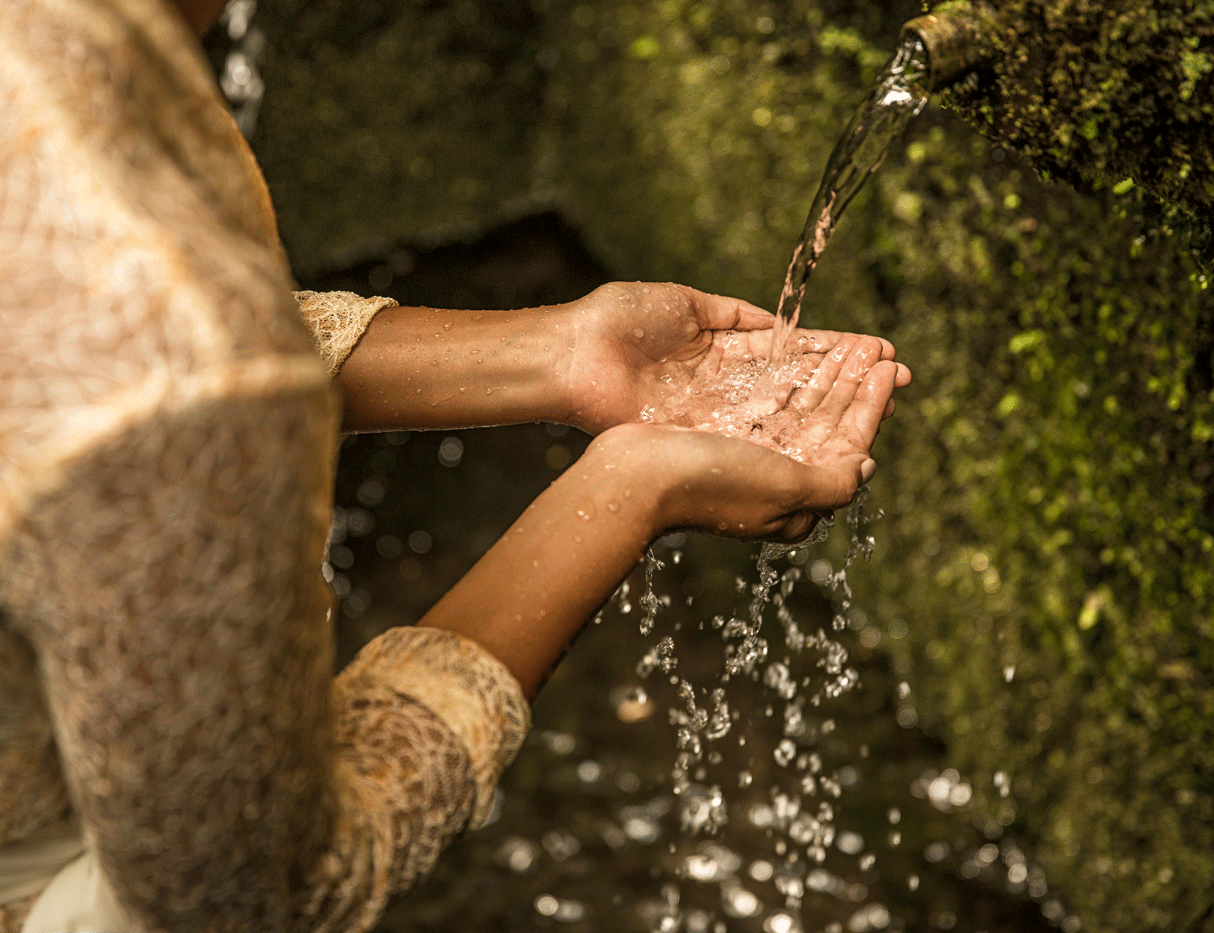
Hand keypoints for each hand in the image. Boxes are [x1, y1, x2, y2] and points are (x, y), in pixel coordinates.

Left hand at [560, 282, 900, 433]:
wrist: (572, 355)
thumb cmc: (618, 320)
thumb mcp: (686, 303)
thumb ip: (736, 315)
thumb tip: (780, 322)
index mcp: (726, 349)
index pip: (791, 350)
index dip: (833, 349)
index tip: (875, 349)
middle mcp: (730, 386)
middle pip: (800, 384)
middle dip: (847, 380)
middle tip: (895, 377)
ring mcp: (720, 413)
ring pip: (789, 410)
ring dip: (836, 404)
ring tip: (883, 397)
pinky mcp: (706, 433)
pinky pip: (760, 429)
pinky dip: (799, 427)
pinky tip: (839, 425)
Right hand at [607, 331, 906, 541]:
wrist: (633, 478)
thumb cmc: (708, 484)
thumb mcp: (786, 488)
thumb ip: (834, 481)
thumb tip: (866, 466)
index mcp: (795, 503)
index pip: (849, 447)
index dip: (872, 406)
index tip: (892, 369)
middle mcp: (774, 483)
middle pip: (826, 425)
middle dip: (854, 385)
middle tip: (880, 348)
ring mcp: (745, 459)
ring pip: (799, 410)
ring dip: (828, 376)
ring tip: (852, 346)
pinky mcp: (718, 436)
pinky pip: (767, 401)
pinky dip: (790, 377)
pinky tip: (802, 356)